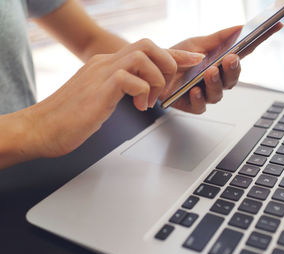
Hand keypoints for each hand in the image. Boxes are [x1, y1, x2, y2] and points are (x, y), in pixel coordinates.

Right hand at [5, 39, 202, 162]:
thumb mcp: (101, 97)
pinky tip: (138, 107)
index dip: (174, 54)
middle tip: (168, 87)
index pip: (147, 51)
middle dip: (169, 63)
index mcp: (107, 64)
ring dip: (156, 80)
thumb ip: (119, 88)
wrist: (41, 129)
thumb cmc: (70, 117)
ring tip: (150, 101)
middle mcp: (106, 63)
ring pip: (143, 57)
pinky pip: (130, 79)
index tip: (193, 59)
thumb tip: (140, 91)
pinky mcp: (99, 90)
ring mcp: (101, 74)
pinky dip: (142, 92)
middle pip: (148, 45)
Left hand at [161, 22, 283, 113]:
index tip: (275, 25)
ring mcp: (206, 93)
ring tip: (210, 72)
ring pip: (219, 93)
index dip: (262, 39)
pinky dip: (198, 98)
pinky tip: (195, 90)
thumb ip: (218, 38)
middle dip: (234, 69)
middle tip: (230, 58)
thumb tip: (240, 26)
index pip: (245, 52)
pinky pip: (200, 106)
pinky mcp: (193, 105)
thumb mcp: (196, 43)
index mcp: (222, 63)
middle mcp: (218, 80)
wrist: (154, 71)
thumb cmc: (178, 58)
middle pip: (233, 77)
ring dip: (216, 82)